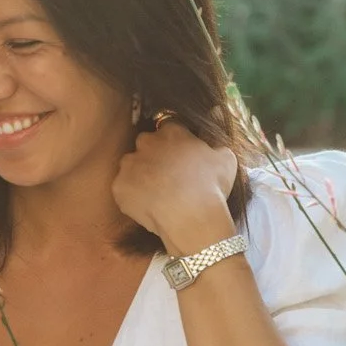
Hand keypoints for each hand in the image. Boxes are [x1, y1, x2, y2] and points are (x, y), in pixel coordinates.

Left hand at [111, 121, 238, 256]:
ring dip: (140, 175)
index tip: (180, 157)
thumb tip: (212, 145)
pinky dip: (133, 197)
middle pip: (146, 144)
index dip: (175, 143)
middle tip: (168, 176)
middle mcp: (146, 142)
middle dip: (154, 156)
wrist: (191, 216)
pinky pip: (124, 189)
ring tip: (156, 194)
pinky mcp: (119, 186)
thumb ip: (215, 146)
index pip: (169, 128)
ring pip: (131, 166)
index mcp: (172, 132)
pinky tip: (148, 207)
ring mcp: (130, 164)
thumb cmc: (211, 186)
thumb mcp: (226, 159)